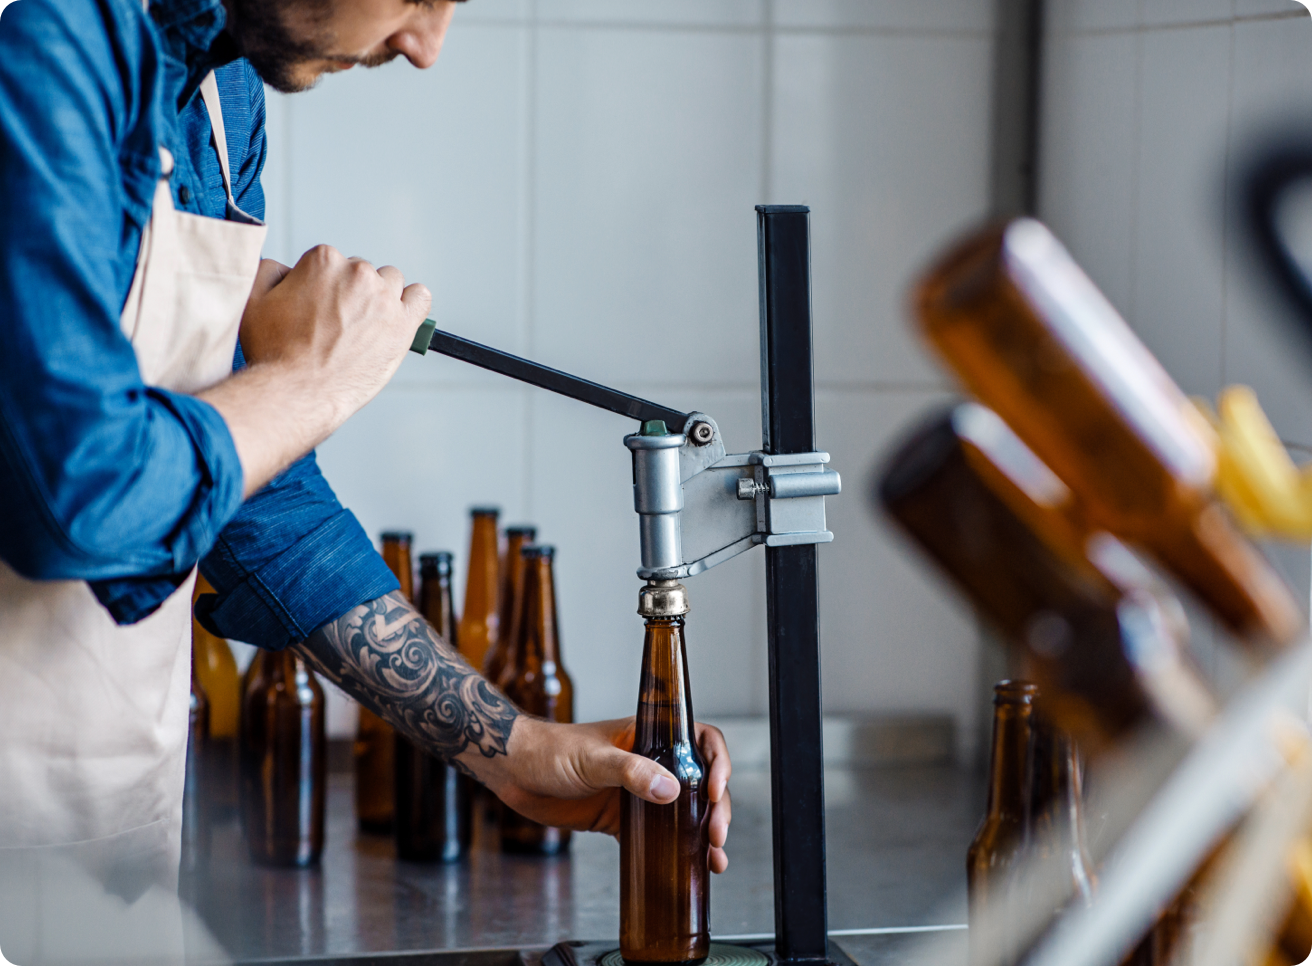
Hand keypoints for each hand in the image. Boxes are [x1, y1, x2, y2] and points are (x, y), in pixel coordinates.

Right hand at [200, 249, 430, 494]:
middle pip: (359, 272)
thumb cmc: (275, 352)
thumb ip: (269, 269)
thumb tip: (286, 267)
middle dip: (349, 293)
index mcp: (323, 260)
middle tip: (336, 324)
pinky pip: (420, 298)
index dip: (319, 286)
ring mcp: (384, 298)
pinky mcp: (403, 324)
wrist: (298, 391)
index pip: (329, 262)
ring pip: (389, 283)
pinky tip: (397, 318)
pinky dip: (411, 305)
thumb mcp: (253, 300)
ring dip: (379, 298)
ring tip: (362, 325)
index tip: (315, 308)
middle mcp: (357, 273)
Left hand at [478, 717, 732, 872]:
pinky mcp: (620, 820)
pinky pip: (657, 837)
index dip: (716, 763)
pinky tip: (689, 866)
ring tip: (715, 858)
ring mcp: (636, 793)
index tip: (714, 790)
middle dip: (715, 808)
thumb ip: (631, 772)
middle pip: (698, 782)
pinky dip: (675, 851)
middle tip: (718, 834)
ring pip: (683, 812)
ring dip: (703, 833)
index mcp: (647, 736)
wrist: (513, 771)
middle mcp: (649, 763)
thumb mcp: (593, 758)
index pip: (698, 740)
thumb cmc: (549, 750)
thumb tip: (670, 789)